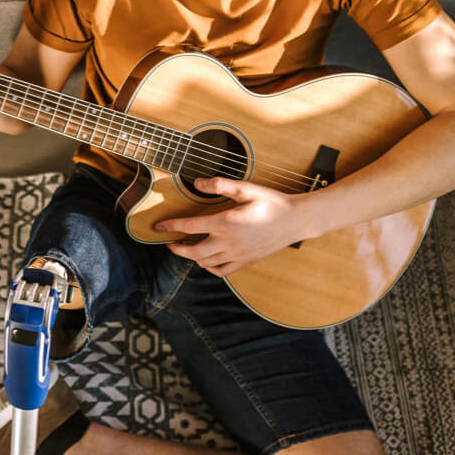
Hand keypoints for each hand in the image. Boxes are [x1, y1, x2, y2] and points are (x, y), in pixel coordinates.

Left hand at [156, 178, 313, 275]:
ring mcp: (238, 255)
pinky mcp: (246, 262)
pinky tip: (207, 260)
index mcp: (226, 223)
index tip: (158, 227)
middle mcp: (229, 242)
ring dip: (192, 257)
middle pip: (194, 252)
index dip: (171, 226)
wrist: (296, 220)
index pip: (190, 226)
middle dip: (178, 248)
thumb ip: (220, 184)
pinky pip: (222, 271)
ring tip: (187, 249)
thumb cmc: (272, 202)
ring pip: (206, 263)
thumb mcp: (246, 188)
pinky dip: (210, 268)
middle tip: (170, 243)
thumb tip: (197, 183)